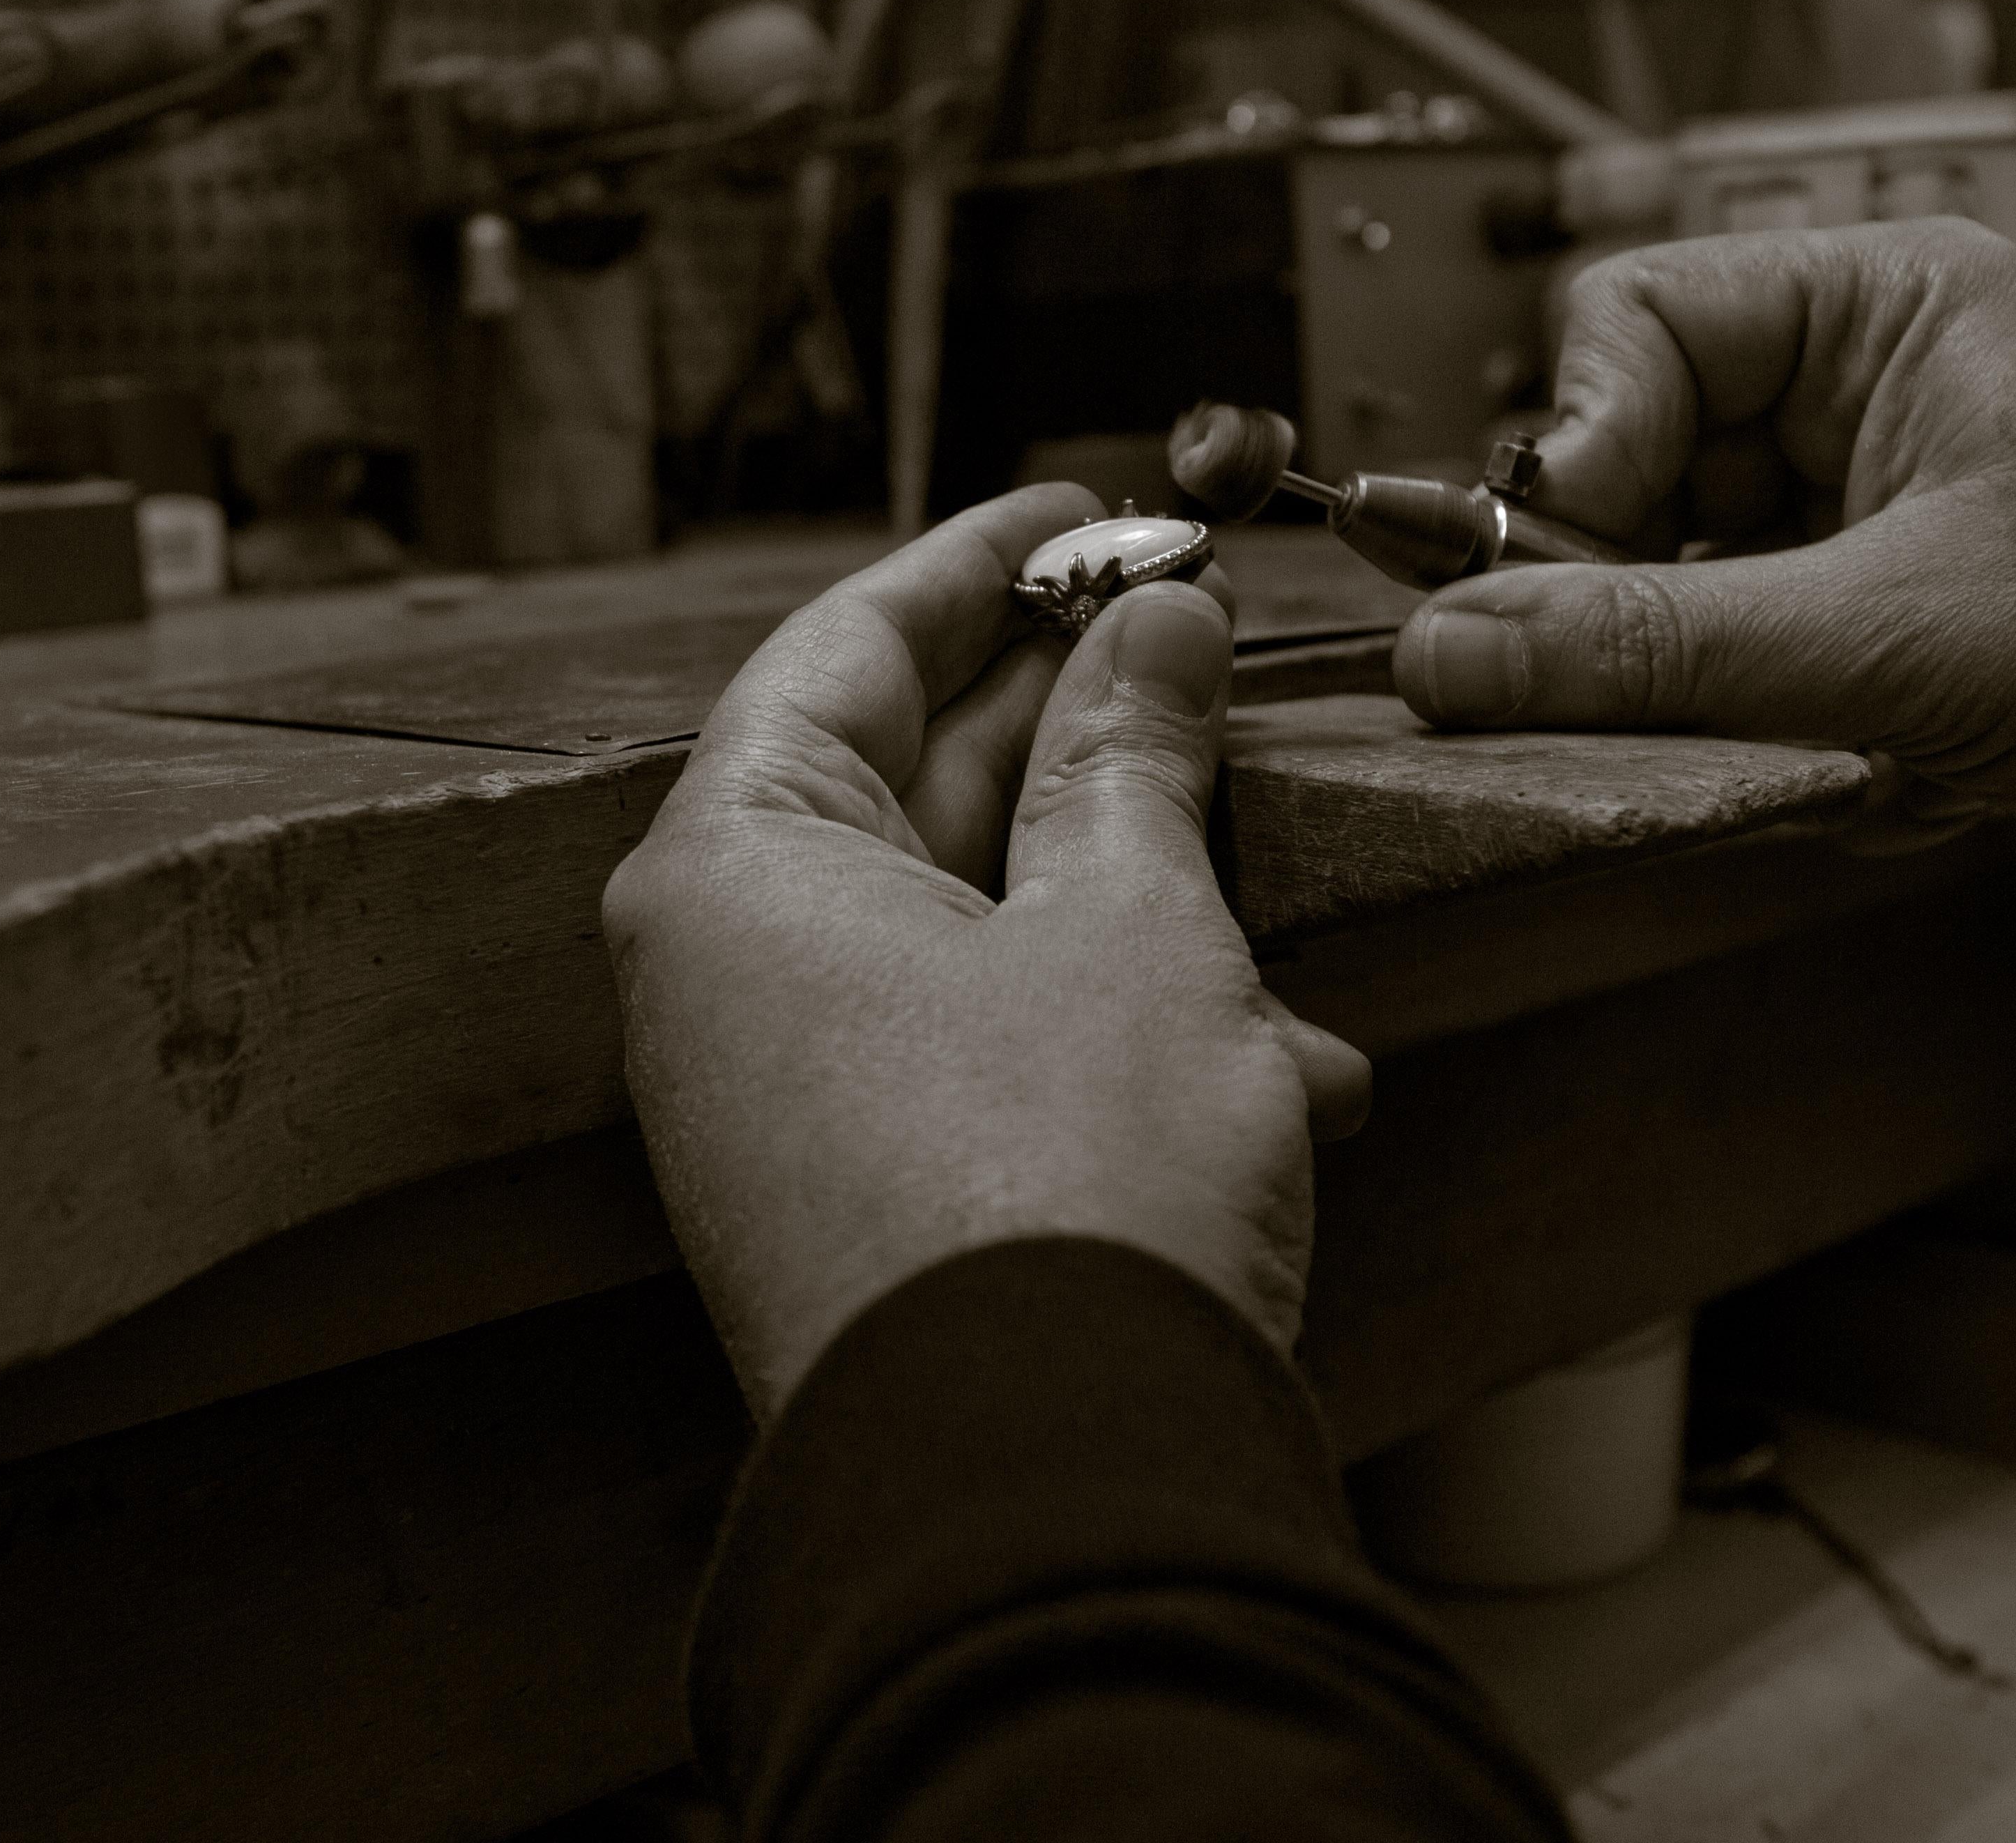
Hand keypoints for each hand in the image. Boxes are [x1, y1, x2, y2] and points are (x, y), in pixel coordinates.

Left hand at [605, 486, 1370, 1417]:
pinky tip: (1284, 1072)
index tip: (1084, 511)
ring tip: (1277, 888)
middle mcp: (731, 981)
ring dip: (1138, 905)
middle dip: (1078, 730)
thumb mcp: (1136, 926)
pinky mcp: (870, 1203)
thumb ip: (1136, 761)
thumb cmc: (1065, 1194)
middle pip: (905, 782)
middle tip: (1196, 650)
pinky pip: (989, 1057)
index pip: (843, 647)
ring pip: (975, 929)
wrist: (1052, 1504)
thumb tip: (1156, 629)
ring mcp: (791, 1103)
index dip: (979, 563)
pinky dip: (1122, 1039)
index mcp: (736, 871)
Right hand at [1395, 220, 2015, 1033]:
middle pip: (1645, 465)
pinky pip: (1763, 670)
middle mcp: (1881, 388)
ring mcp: (1894, 512)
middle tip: (1641, 682)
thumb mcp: (1899, 638)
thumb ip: (1655, 649)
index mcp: (1888, 303)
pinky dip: (1792, 740)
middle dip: (1642, 593)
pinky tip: (1894, 775)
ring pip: (1695, 588)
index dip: (1573, 445)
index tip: (1544, 564)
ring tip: (1819, 737)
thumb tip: (1455, 651)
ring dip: (1723, 689)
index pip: (1633, 324)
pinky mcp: (1912, 625)